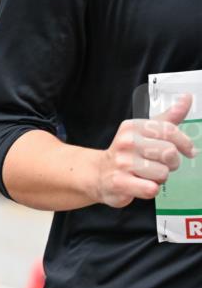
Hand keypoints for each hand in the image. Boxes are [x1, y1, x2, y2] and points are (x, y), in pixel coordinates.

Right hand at [93, 93, 196, 207]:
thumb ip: (168, 118)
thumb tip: (187, 98)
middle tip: (161, 165)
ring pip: (162, 173)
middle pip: (169, 153)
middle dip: (171, 163)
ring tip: (147, 175)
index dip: (185, 143)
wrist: (98, 174)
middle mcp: (126, 142)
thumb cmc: (127, 154)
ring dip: (159, 178)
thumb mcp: (145, 132)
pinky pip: (151, 189)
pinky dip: (150, 189)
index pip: (169, 131)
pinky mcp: (119, 183)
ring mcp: (122, 163)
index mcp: (133, 127)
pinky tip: (140, 184)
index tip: (189, 151)